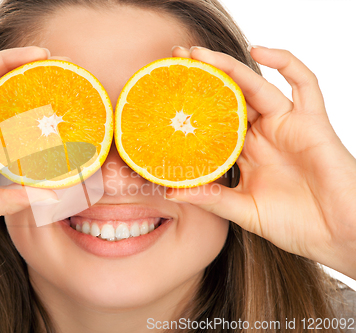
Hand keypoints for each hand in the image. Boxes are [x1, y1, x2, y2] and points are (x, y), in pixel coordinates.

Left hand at [167, 45, 355, 278]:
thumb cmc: (295, 225)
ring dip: (229, 66)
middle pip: (229, 96)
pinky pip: (305, 83)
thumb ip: (211, 199)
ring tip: (199, 54)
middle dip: (204, 75)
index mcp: (244, 153)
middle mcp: (263, 134)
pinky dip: (286, 63)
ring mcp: (287, 125)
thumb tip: (171, 192)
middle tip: (177, 58)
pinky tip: (260, 52)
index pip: (212, 120)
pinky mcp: (312, 122)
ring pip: (256, 85)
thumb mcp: (244, 211)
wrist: (338, 236)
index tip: (165, 93)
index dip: (191, 105)